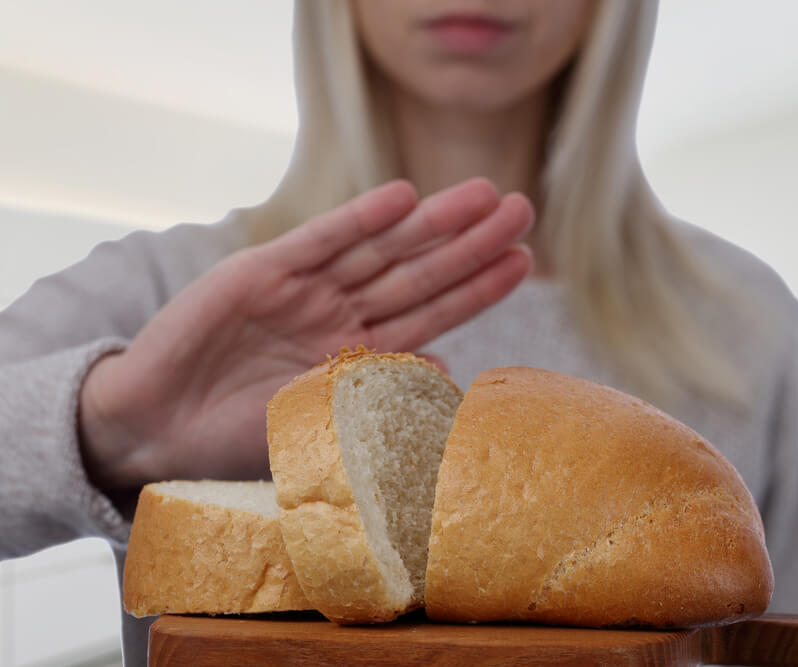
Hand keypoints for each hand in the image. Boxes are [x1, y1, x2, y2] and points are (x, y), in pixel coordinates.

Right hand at [79, 178, 532, 490]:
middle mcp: (340, 313)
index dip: (478, 286)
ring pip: (380, 249)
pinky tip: (402, 197)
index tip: (523, 261)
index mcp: (360, 352)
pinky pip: (320, 241)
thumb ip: (381, 392)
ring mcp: (305, 288)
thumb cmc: (237, 434)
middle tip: (522, 210)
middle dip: (470, 243)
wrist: (157, 426)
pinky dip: (359, 219)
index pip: (433, 313)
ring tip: (482, 195)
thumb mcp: (322, 420)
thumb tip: (448, 374)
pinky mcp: (261, 269)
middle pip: (418, 272)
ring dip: (430, 222)